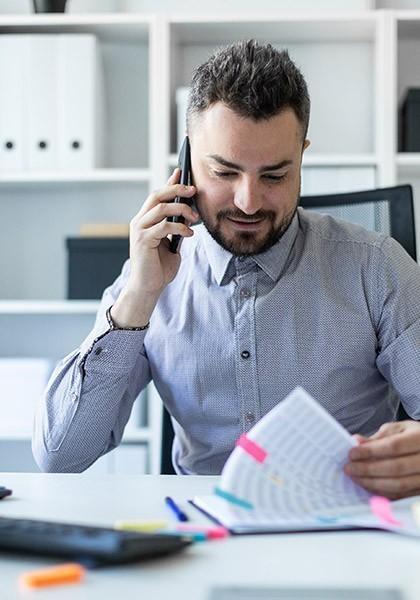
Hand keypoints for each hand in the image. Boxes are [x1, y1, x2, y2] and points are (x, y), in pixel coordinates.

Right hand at [111, 169, 198, 326]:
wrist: (148, 287)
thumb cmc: (159, 268)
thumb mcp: (171, 245)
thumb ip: (175, 230)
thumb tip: (187, 216)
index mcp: (145, 220)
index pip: (157, 196)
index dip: (169, 183)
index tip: (181, 172)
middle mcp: (139, 222)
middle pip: (157, 196)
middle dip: (176, 190)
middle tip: (193, 191)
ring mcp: (139, 230)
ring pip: (160, 208)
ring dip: (181, 210)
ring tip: (194, 218)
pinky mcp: (143, 240)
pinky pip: (164, 227)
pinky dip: (179, 228)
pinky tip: (189, 234)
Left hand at [344, 421, 419, 498]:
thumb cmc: (414, 436)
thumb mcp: (399, 429)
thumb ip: (379, 437)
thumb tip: (356, 442)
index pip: (394, 446)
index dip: (371, 451)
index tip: (352, 454)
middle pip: (396, 468)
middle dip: (368, 469)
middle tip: (349, 468)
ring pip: (399, 484)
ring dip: (373, 483)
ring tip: (355, 477)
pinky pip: (402, 495)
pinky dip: (383, 492)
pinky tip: (368, 486)